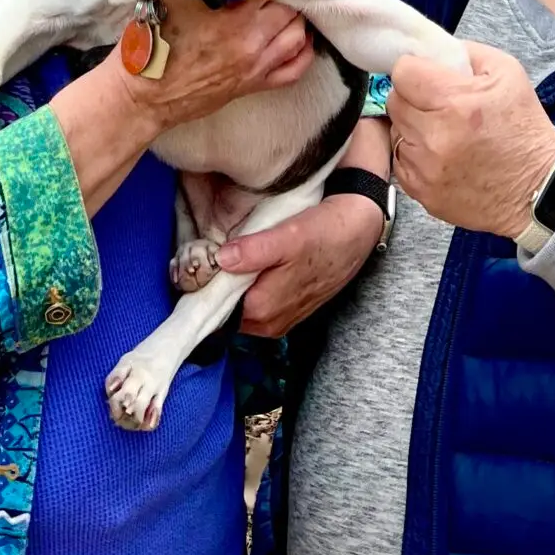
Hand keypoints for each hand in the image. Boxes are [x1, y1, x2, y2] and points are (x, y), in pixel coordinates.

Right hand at [122, 0, 315, 141]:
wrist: (144, 95)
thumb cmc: (153, 43)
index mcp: (233, 16)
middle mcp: (251, 41)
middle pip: (290, 10)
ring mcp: (255, 66)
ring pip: (298, 38)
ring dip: (298, 19)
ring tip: (290, 4)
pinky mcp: (253, 86)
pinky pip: (293, 71)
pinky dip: (303, 53)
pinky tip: (301, 39)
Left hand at [215, 193, 385, 333]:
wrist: (358, 231)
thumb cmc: (325, 232)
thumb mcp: (289, 236)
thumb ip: (254, 251)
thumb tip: (222, 260)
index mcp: (263, 309)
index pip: (217, 307)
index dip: (206, 284)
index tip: (197, 261)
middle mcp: (270, 323)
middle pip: (229, 309)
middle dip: (220, 285)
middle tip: (212, 252)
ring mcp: (280, 319)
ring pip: (244, 306)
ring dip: (236, 285)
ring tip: (232, 254)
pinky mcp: (289, 309)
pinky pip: (258, 302)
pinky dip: (252, 285)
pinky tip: (253, 262)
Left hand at [387, 41, 554, 239]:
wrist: (540, 190)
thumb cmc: (523, 129)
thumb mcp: (506, 72)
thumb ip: (464, 52)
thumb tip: (432, 50)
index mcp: (455, 102)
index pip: (403, 73)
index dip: (415, 69)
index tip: (427, 76)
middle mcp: (434, 137)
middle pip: (395, 101)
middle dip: (413, 97)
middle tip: (438, 103)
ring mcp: (426, 169)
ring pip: (396, 131)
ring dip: (413, 126)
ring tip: (442, 130)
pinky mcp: (423, 193)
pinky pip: (401, 162)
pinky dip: (415, 155)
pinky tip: (441, 154)